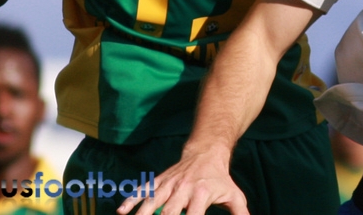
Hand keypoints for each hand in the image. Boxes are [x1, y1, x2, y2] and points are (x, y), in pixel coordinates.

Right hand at [117, 145, 247, 214]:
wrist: (206, 153)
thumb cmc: (220, 180)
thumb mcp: (234, 195)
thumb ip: (240, 213)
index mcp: (202, 194)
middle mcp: (183, 189)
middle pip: (168, 211)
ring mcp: (169, 184)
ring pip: (152, 200)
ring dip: (141, 213)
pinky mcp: (159, 180)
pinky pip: (143, 190)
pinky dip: (131, 199)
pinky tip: (121, 211)